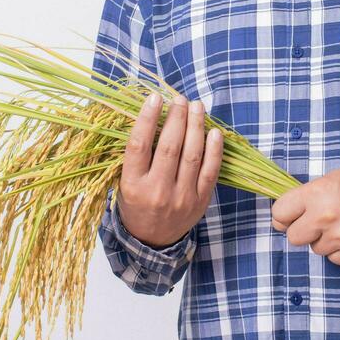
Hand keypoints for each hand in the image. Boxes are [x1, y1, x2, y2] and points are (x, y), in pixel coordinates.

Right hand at [117, 91, 223, 247]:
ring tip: (197, 107)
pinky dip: (215, 149)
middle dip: (177, 117)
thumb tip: (151, 116)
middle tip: (180, 98)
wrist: (152, 241)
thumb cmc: (136, 205)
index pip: (139, 145)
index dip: (147, 118)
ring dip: (196, 126)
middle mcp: (157, 191)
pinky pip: (211, 171)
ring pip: (192, 155)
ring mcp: (181, 197)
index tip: (155, 98)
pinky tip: (215, 131)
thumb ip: (136, 156)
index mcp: (133, 185)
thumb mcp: (125, 183)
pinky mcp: (200, 201)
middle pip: (169, 146)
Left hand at [270, 166, 339, 265]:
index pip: (279, 213)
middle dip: (302, 231)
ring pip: (316, 249)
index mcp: (316, 194)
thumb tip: (287, 213)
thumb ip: (309, 195)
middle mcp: (324, 217)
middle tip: (315, 224)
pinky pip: (335, 259)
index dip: (282, 216)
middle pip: (293, 237)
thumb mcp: (333, 179)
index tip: (288, 218)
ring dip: (325, 241)